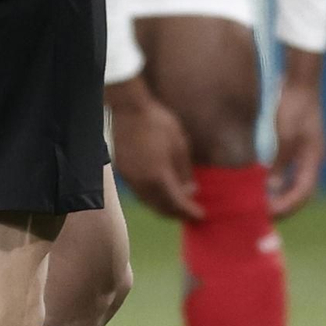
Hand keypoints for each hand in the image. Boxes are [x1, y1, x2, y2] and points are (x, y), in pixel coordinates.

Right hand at [106, 77, 202, 220]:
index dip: (190, 211)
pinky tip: (160, 194)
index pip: (177, 203)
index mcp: (159, 176)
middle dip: (177, 214)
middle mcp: (143, 183)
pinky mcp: (123, 173)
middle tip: (190, 214)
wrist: (129, 109)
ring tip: (177, 207)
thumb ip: (185, 171)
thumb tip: (191, 190)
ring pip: (148, 203)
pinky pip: (139, 193)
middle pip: (161, 208)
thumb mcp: (180, 145)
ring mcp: (130, 179)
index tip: (201, 216)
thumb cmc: (158, 123)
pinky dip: (152, 198)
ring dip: (163, 207)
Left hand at [269, 50, 325, 218]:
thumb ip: (280, 163)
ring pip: (298, 183)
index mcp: (314, 159)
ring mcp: (309, 153)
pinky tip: (267, 186)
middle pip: (303, 192)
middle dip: (285, 206)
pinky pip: (293, 173)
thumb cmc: (294, 106)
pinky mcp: (301, 147)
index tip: (269, 213)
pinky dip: (281, 183)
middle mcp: (314, 159)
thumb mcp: (285, 135)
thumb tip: (272, 188)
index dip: (287, 206)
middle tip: (265, 215)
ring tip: (265, 205)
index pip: (304, 193)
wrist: (301, 83)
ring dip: (283, 196)